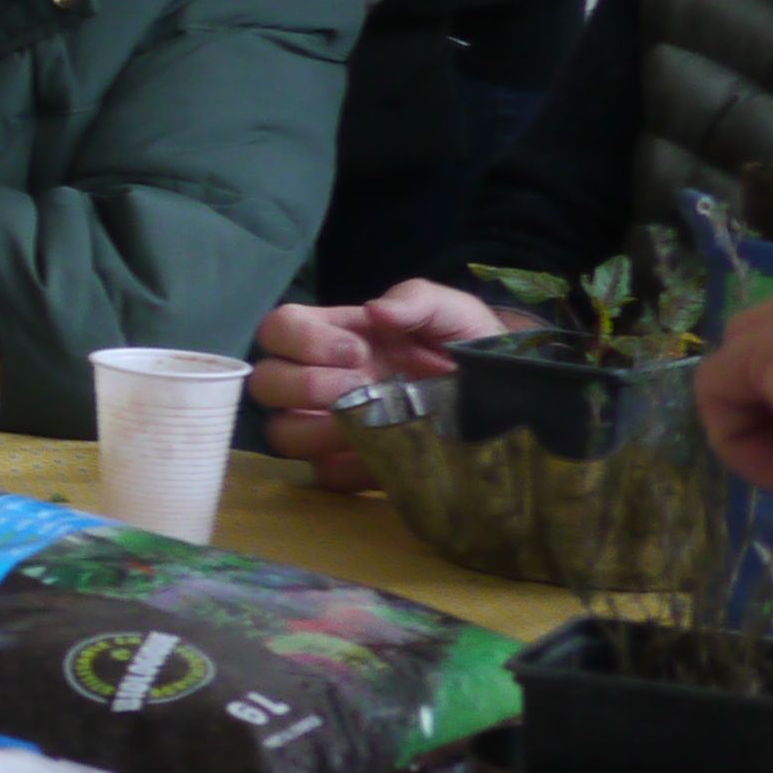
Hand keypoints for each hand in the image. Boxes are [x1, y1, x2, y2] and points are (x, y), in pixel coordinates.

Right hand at [249, 277, 505, 490]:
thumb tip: (376, 312)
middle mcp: (322, 379)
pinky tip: (380, 454)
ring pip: (281, 433)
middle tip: (358, 385)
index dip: (302, 339)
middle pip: (265, 383)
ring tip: (366, 423)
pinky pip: (321, 474)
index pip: (279, 329)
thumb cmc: (473, 349)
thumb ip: (418, 298)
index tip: (355, 350)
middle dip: (305, 384)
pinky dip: (343, 465)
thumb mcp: (455, 312)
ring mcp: (332, 426)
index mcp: (336, 336)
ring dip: (315, 429)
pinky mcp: (352, 466)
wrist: (507, 402)